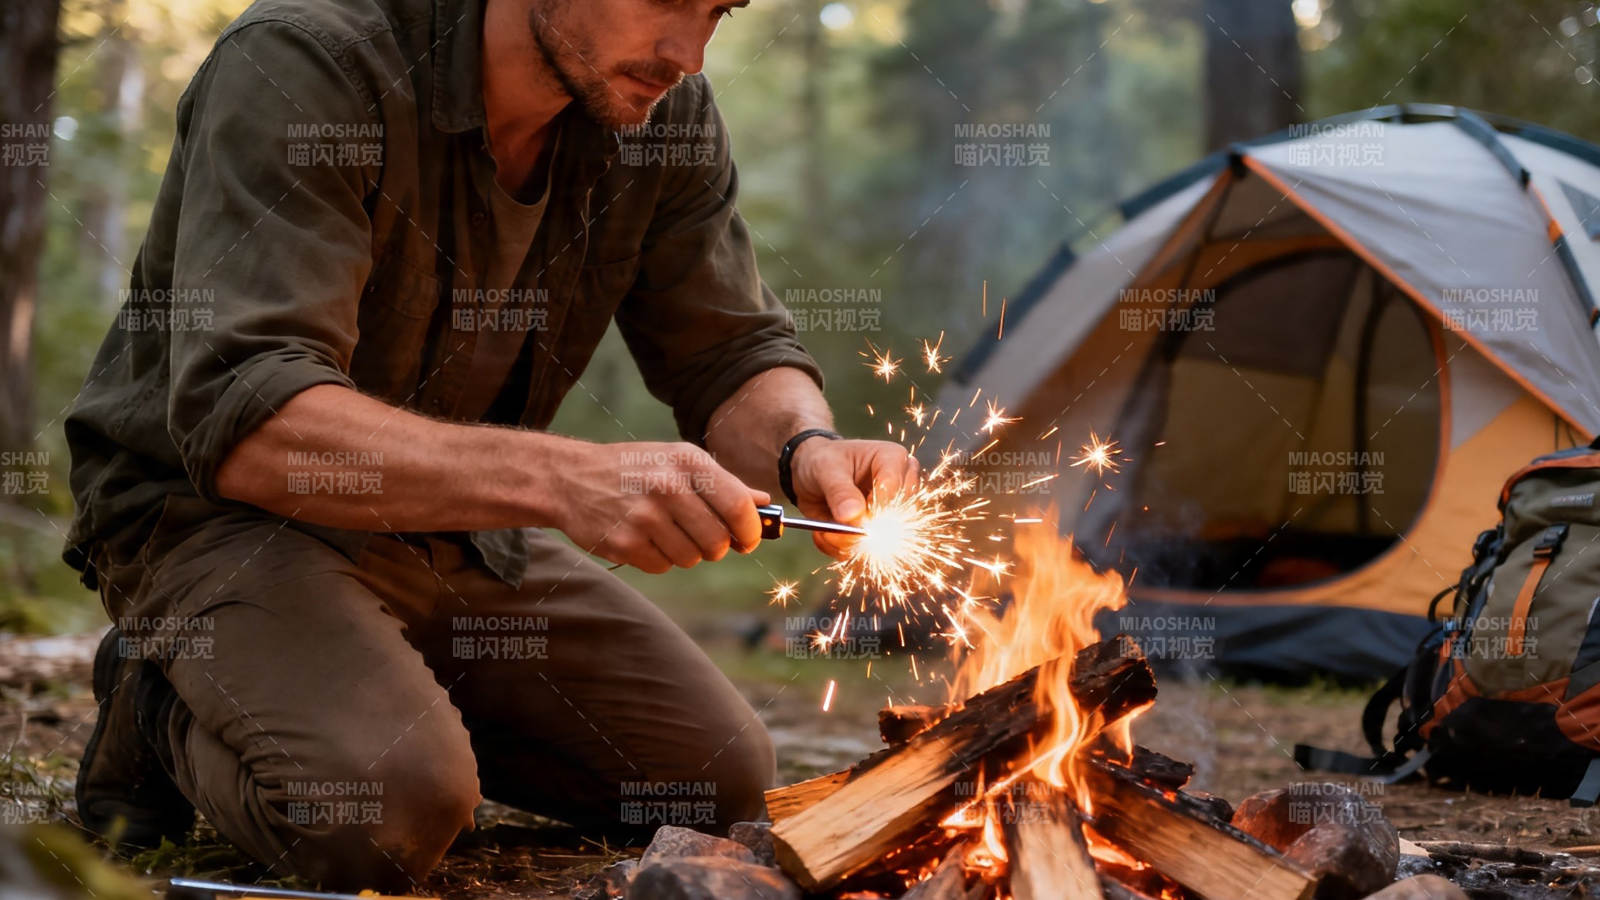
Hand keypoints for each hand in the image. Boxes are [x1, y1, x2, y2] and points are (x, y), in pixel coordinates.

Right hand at [550, 441, 767, 573]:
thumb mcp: (678, 460)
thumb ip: (723, 483)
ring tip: (666, 531)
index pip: (737, 507)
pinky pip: (663, 566)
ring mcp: (644, 517)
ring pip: (692, 558)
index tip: (749, 538)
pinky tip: (644, 537)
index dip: (750, 530)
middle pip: (718, 541)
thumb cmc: (634, 468)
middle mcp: (667, 487)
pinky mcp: (625, 544)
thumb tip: (763, 503)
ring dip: (686, 552)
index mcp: (687, 462)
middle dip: (717, 546)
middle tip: (703, 537)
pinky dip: (659, 558)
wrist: (571, 478)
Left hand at [789, 438, 918, 557]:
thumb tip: (853, 516)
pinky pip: (867, 553)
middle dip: (860, 532)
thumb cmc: (822, 461)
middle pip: (895, 520)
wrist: (809, 475)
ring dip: (849, 544)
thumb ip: (840, 492)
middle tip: (831, 532)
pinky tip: (825, 535)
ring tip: (824, 532)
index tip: (849, 517)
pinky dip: (842, 550)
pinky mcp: (877, 533)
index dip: (874, 509)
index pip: (895, 490)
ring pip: (884, 542)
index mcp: (894, 459)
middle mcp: (900, 487)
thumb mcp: (825, 469)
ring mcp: (891, 513)